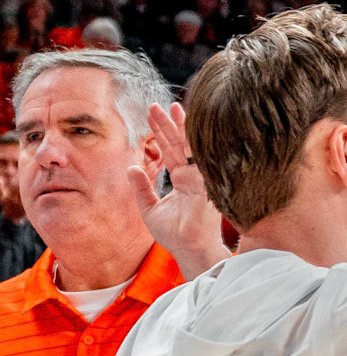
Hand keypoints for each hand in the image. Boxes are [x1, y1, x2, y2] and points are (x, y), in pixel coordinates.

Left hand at [129, 102, 229, 280]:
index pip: (171, 151)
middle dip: (167, 124)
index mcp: (182, 180)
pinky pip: (199, 157)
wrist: (188, 249)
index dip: (160, 134)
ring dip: (179, 127)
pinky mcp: (206, 182)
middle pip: (179, 144)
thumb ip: (141, 187)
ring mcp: (201, 178)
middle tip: (155, 106)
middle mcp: (193, 176)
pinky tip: (187, 126)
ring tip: (169, 107)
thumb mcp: (148, 208)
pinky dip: (193, 141)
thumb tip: (131, 166)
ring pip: (189, 146)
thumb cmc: (173, 235)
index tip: (151, 116)